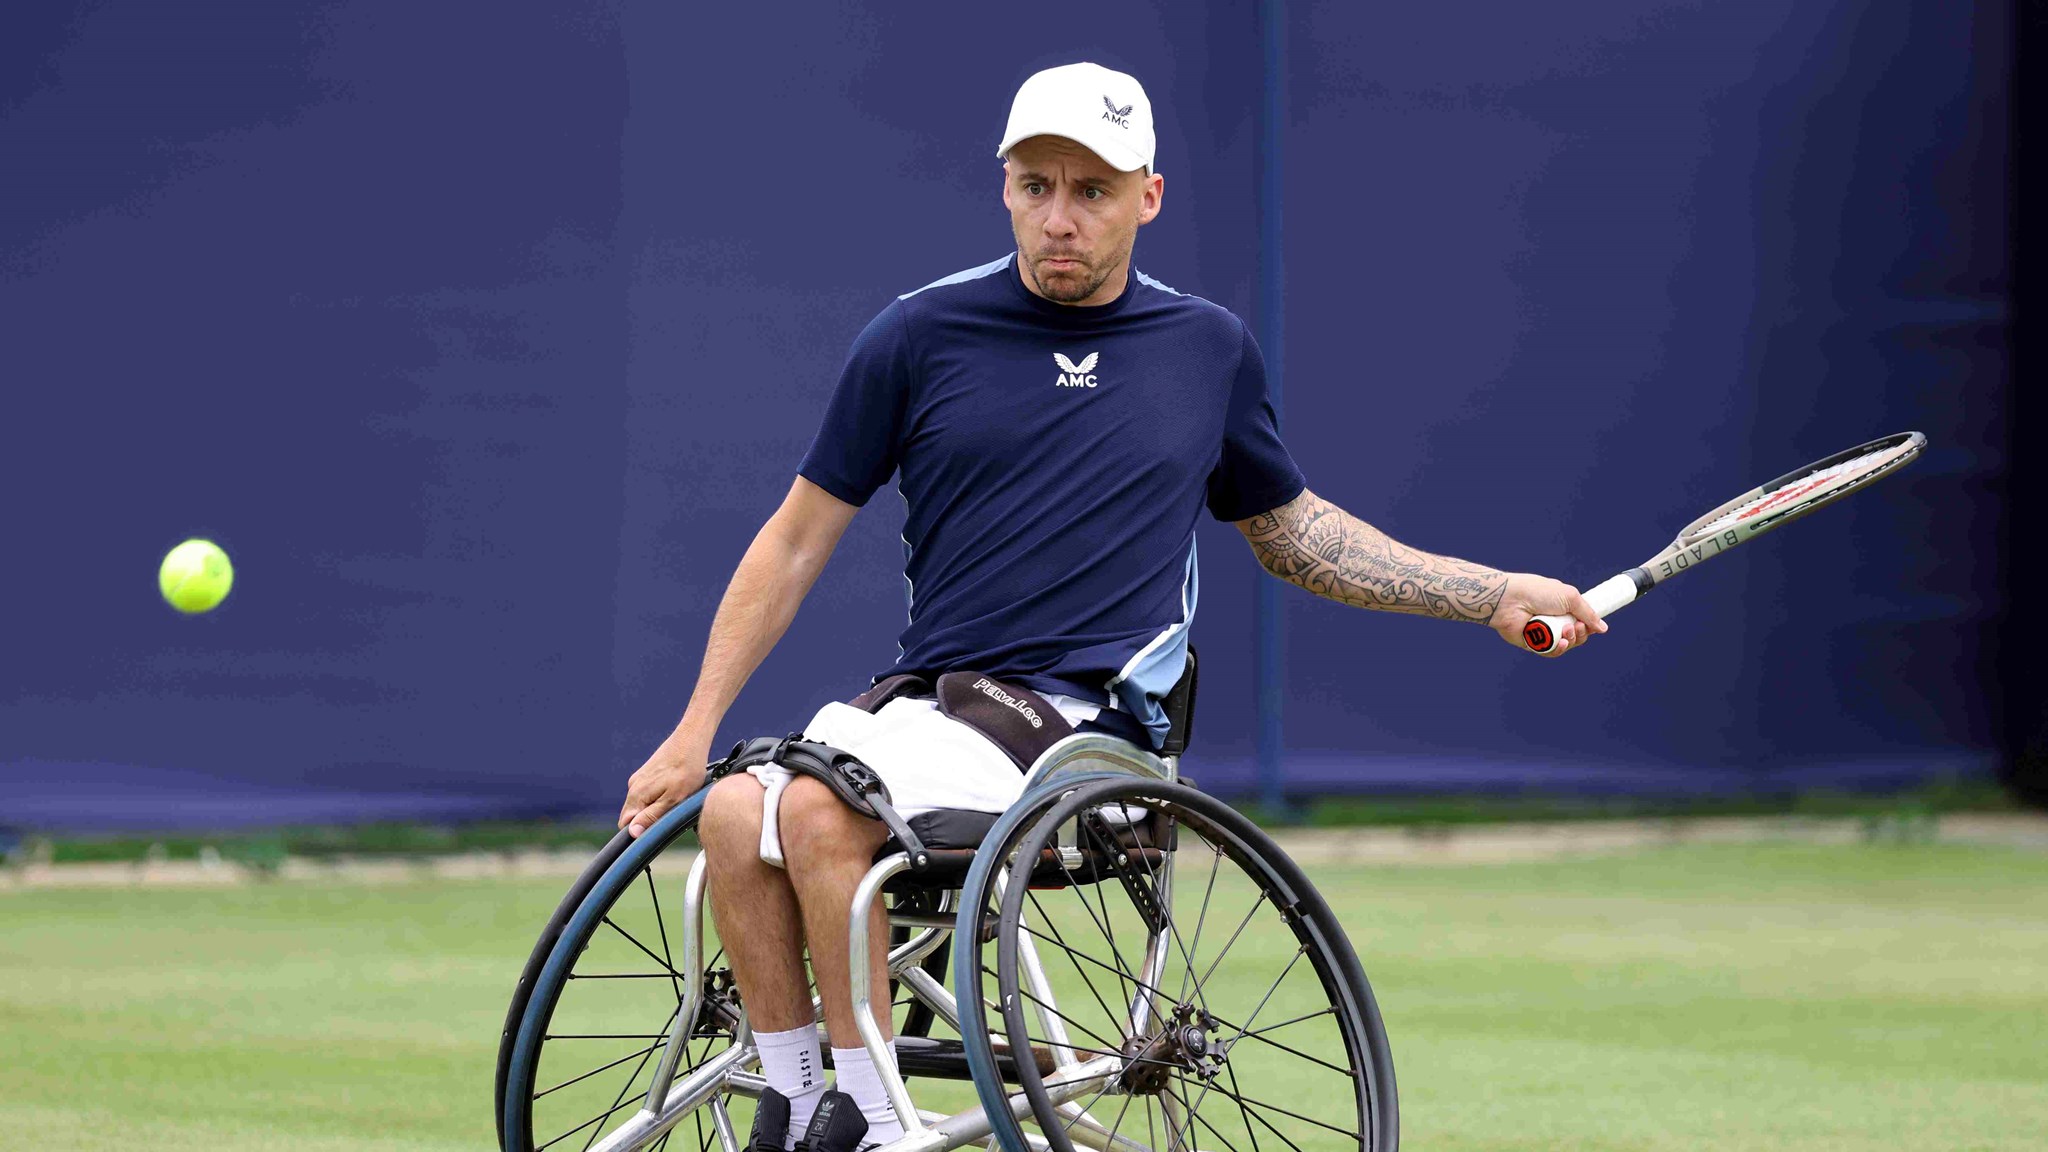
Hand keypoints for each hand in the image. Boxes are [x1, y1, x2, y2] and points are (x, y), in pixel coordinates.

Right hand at [619, 729, 712, 837]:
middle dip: (649, 820)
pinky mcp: (648, 773)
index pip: (625, 824)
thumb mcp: (673, 798)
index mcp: (636, 794)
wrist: (692, 739)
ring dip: (656, 808)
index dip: (639, 832)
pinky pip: (648, 793)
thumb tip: (633, 833)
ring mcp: (640, 778)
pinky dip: (659, 797)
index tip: (658, 829)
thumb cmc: (687, 769)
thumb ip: (652, 816)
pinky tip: (676, 790)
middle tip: (672, 814)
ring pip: (642, 804)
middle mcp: (633, 786)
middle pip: (633, 814)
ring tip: (677, 800)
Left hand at [1487, 572, 1607, 655]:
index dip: (1589, 625)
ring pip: (1566, 645)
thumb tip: (1603, 628)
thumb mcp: (1569, 596)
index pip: (1581, 620)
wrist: (1510, 600)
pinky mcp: (1533, 644)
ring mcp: (1543, 632)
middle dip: (1581, 633)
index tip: (1593, 626)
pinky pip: (1551, 652)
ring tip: (1566, 630)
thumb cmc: (1537, 592)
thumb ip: (1588, 612)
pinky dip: (1558, 649)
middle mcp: (1553, 620)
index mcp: (1562, 606)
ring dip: (1571, 639)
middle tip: (1576, 626)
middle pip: (1576, 635)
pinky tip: (1561, 642)